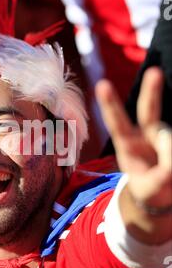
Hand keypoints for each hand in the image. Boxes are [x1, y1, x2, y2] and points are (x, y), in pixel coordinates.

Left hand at [96, 67, 171, 208]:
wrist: (162, 195)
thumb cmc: (152, 189)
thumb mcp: (155, 186)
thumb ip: (166, 167)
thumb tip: (171, 138)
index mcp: (129, 146)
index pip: (117, 123)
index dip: (111, 105)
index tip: (102, 85)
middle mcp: (145, 135)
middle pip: (148, 110)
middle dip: (152, 91)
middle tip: (155, 72)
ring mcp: (163, 135)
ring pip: (169, 137)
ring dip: (168, 156)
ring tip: (165, 175)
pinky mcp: (170, 138)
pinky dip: (171, 155)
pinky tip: (167, 165)